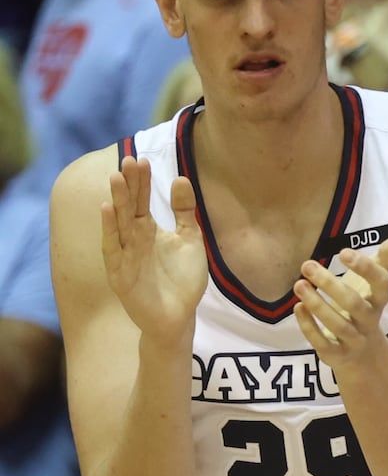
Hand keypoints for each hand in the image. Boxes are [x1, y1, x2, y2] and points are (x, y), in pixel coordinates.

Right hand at [101, 157, 206, 342]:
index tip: (143, 159)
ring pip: (119, 223)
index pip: (142, 200)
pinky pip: (113, 248)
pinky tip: (108, 209)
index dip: (142, 182)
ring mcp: (124, 255)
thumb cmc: (182, 279)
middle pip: (129, 207)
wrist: (179, 315)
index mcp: (148, 230)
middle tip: (128, 160)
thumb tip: (181, 179)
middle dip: (129, 185)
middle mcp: (133, 239)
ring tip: (116, 178)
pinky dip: (110, 229)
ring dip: (117, 200)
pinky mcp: (119, 273)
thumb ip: (184, 212)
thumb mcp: (190, 240)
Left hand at [294, 237, 387, 368]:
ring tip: (299, 284)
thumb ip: (384, 262)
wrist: (365, 356)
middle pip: (354, 304)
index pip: (381, 284)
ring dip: (316, 304)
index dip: (365, 268)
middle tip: (308, 265)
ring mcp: (354, 340)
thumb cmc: (365, 309)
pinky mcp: (337, 355)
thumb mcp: (374, 287)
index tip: (343, 252)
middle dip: (330, 285)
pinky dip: (309, 326)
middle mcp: (369, 321)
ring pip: (338, 325)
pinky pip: (323, 344)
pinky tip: (298, 308)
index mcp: (379, 301)